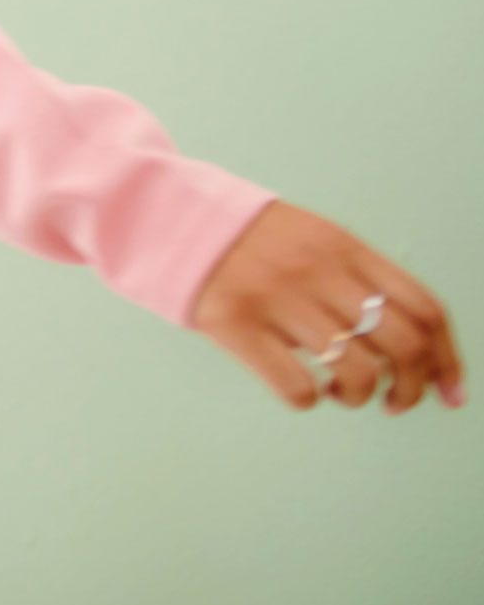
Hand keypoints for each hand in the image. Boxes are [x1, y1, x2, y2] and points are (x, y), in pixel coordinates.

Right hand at [189, 198, 465, 413]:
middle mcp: (314, 268)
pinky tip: (300, 384)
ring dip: (359, 396)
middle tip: (394, 400)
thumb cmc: (244, 236)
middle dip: (411, 388)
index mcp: (340, 243)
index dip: (448, 359)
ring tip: (342, 391)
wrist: (165, 213)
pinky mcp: (234, 324)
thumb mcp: (308, 234)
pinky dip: (310, 399)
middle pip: (401, 344)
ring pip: (356, 372)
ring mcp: (273, 295)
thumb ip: (355, 274)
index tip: (449, 392)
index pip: (424, 307)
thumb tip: (414, 345)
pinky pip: (297, 387)